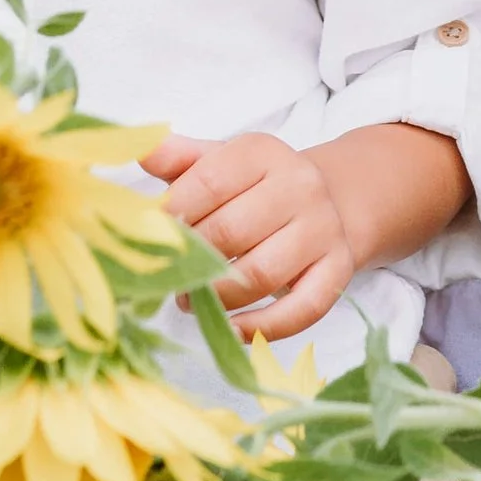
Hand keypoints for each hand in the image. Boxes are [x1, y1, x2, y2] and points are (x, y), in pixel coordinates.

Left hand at [147, 128, 354, 337]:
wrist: (328, 202)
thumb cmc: (257, 187)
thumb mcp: (221, 162)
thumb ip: (180, 159)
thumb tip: (142, 151)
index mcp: (263, 153)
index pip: (208, 183)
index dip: (171, 214)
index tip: (148, 236)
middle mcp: (300, 186)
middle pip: (230, 232)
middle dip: (189, 262)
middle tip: (167, 277)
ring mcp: (323, 229)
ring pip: (260, 274)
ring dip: (216, 297)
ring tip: (190, 299)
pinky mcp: (338, 270)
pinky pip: (300, 309)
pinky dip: (261, 327)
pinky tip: (231, 329)